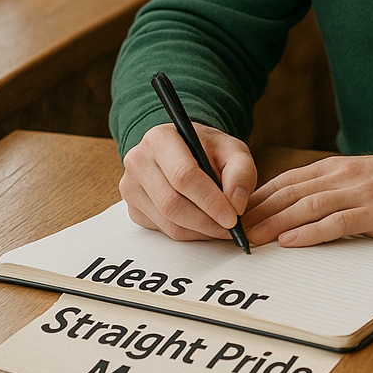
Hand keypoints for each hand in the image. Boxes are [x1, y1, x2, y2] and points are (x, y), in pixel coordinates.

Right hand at [120, 123, 256, 241]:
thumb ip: (241, 172)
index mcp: (160, 139)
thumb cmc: (209, 150)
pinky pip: (163, 230)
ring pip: (168, 222)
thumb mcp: (233, 150)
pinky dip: (189, 233)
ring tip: (222, 227)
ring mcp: (131, 187)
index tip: (232, 218)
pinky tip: (204, 224)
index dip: (209, 201)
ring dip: (200, 231)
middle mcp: (139, 161)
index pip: (183, 176)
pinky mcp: (133, 208)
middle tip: (231, 228)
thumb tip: (236, 204)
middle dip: (206, 222)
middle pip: (172, 204)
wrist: (185, 151)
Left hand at [244, 148, 372, 246]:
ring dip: (276, 223)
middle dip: (258, 212)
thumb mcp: (355, 178)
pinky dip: (310, 232)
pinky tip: (291, 241)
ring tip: (253, 237)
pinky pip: (337, 222)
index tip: (234, 213)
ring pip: (307, 206)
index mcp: (333, 168)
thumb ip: (327, 189)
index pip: (285, 181)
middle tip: (233, 229)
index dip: (257, 197)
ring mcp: (358, 193)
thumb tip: (291, 209)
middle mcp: (341, 176)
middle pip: (290, 194)